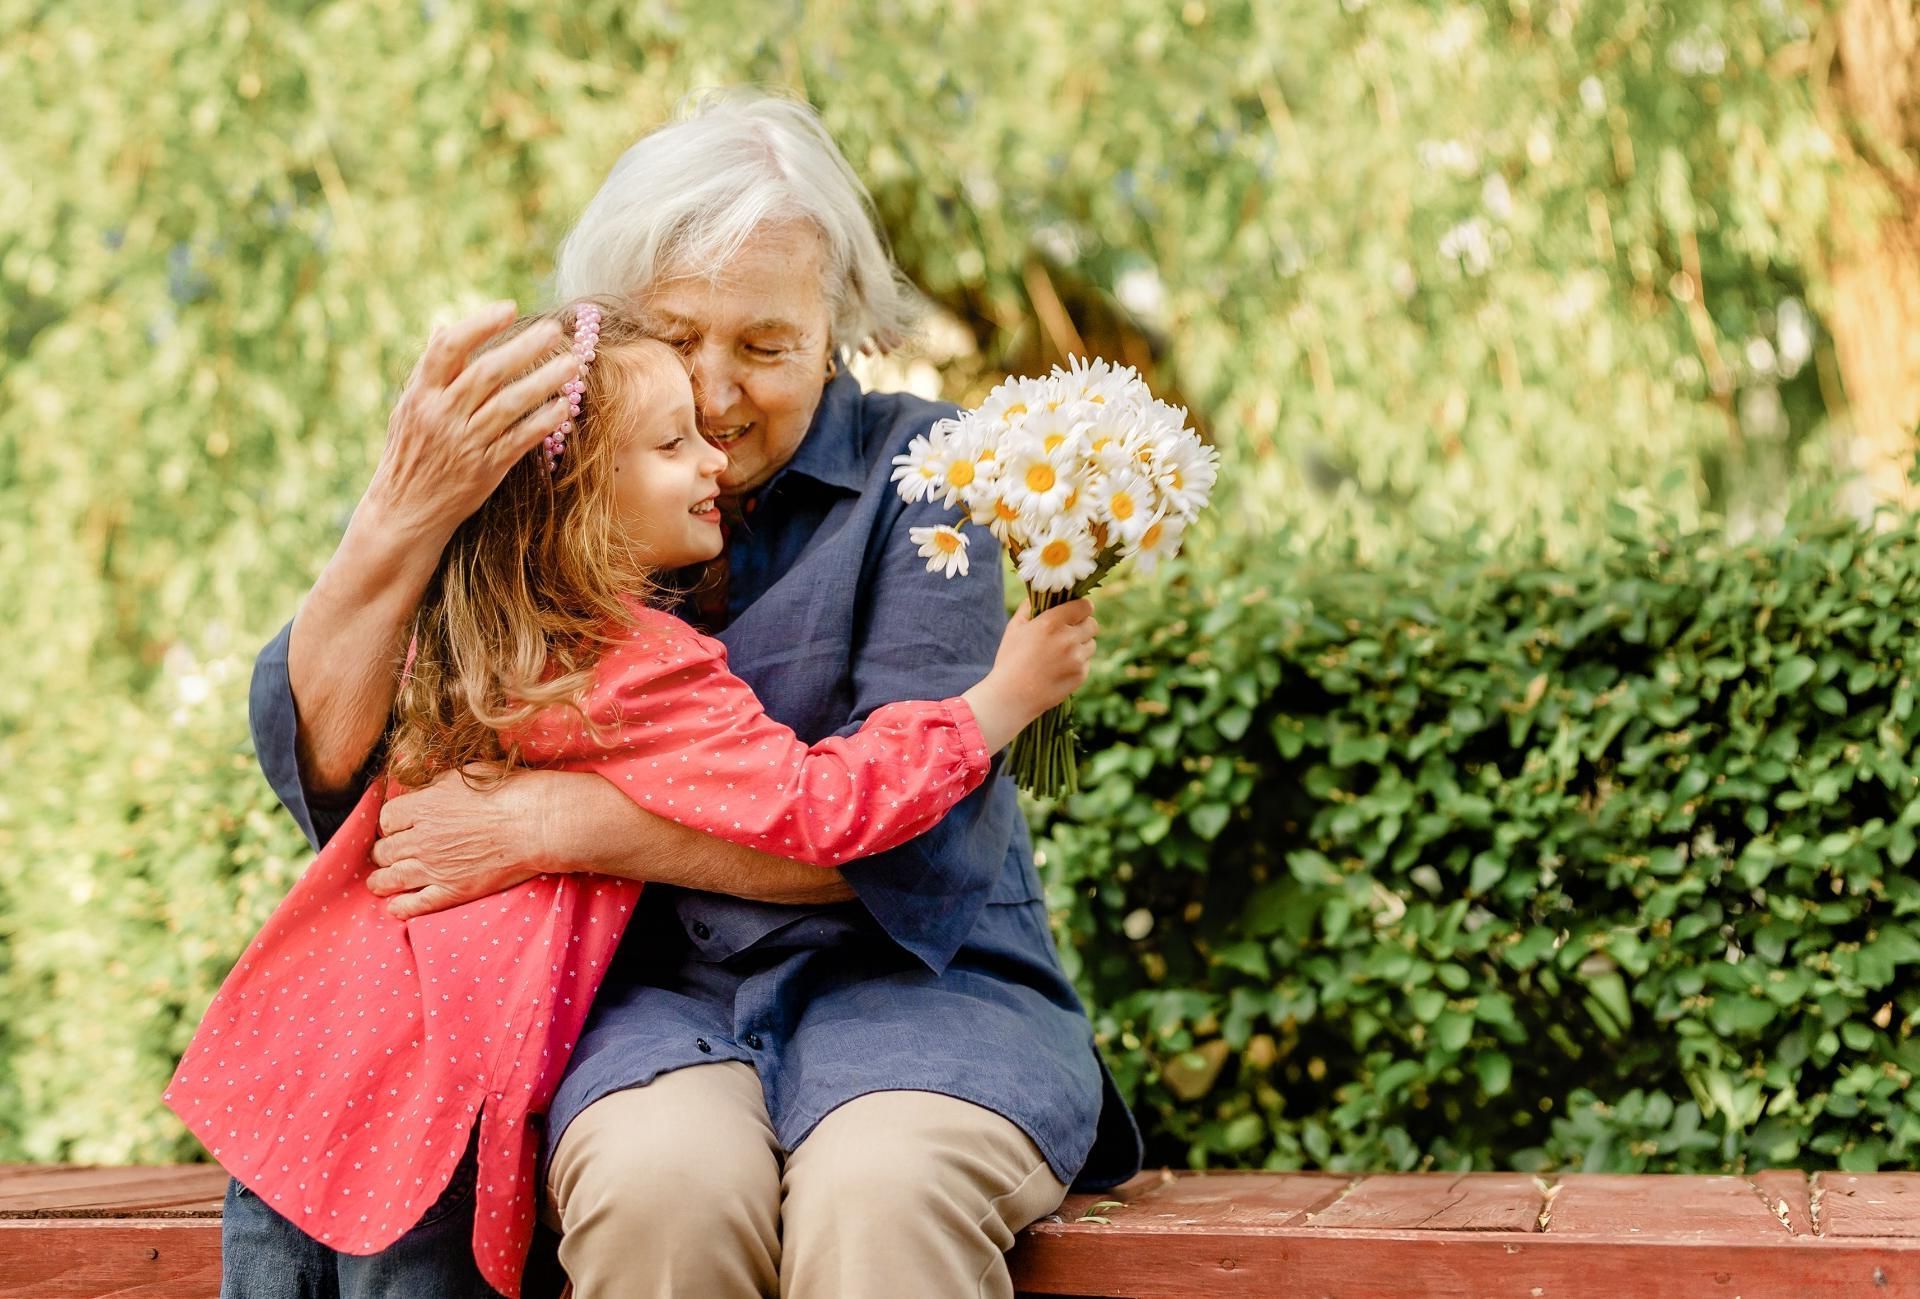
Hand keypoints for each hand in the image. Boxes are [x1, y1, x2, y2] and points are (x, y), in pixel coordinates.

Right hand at [364, 301, 580, 538]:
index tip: (509, 308)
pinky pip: (519, 440)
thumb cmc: (409, 453)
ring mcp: (464, 443)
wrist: (404, 512)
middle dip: (524, 348)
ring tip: (573, 363)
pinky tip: (565, 406)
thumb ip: (429, 369)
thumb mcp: (407, 408)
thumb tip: (443, 325)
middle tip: (555, 330)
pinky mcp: (484, 469)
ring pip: (509, 405)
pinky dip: (543, 421)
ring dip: (544, 381)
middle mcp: (441, 415)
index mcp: (420, 395)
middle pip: (487, 373)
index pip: (448, 349)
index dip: (479, 325)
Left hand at [366, 765, 549, 918]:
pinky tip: (397, 906)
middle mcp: (421, 839)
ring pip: (389, 879)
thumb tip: (425, 792)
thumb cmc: (510, 794)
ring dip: (381, 881)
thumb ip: (438, 785)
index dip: (391, 823)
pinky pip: (414, 905)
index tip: (398, 826)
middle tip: (389, 854)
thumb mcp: (469, 775)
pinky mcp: (451, 891)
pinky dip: (400, 907)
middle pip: (383, 850)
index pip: (387, 818)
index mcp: (424, 806)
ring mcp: (434, 868)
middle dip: (384, 851)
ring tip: (380, 883)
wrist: (537, 825)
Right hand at [961, 598, 1097, 752]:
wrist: (1012, 696)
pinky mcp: (1080, 675)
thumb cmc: (1010, 660)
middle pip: (1093, 624)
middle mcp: (1068, 638)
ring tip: (1062, 653)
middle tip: (1070, 632)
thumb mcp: (1014, 628)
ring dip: (1081, 645)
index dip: (1082, 608)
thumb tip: (1038, 595)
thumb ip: (1029, 607)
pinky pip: (1086, 663)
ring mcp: (1076, 658)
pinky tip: (1059, 668)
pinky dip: (1077, 663)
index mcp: (1052, 622)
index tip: (1077, 612)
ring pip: (1091, 644)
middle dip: (1083, 625)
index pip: (1085, 606)